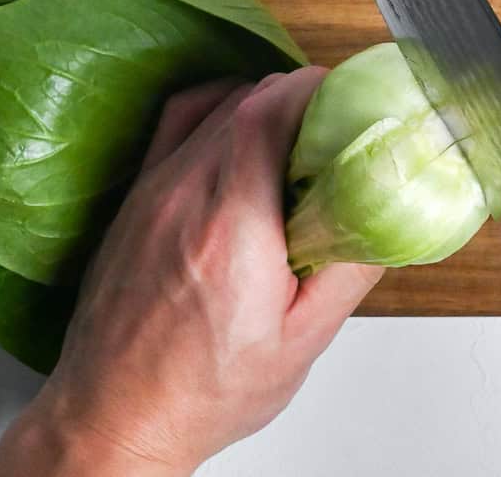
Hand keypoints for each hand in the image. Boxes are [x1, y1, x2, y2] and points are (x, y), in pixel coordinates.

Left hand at [0, 68, 384, 475]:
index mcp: (232, 228)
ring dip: (260, 105)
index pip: (270, 110)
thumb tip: (383, 219)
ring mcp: (152, 191)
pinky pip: (176, 122)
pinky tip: (238, 132)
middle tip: (335, 130)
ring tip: (295, 140)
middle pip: (246, 99)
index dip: (315, 87)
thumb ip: (350, 270)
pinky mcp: (134, 197)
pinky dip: (215, 110)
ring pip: (212, 106)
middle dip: (300, 99)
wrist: (116, 413)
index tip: (348, 96)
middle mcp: (184, 195)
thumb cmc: (200, 391)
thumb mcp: (301, 342)